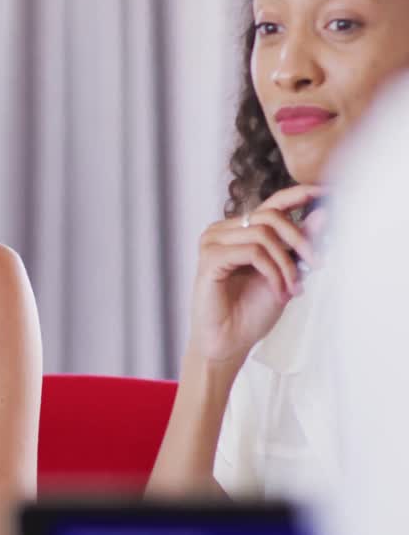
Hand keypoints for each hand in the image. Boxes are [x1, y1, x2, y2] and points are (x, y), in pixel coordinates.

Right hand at [190, 184, 323, 363]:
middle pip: (270, 216)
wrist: (230, 342)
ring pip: (263, 234)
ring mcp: (212, 243)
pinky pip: (252, 252)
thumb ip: (299, 245)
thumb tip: (322, 214)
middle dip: (301, 240)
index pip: (270, 204)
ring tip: (292, 288)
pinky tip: (278, 291)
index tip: (325, 192)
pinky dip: (273, 272)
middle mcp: (223, 231)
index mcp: (239, 231)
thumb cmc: (251, 311)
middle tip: (317, 264)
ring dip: (286, 263)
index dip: (298, 195)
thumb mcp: (286, 273)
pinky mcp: (209, 258)